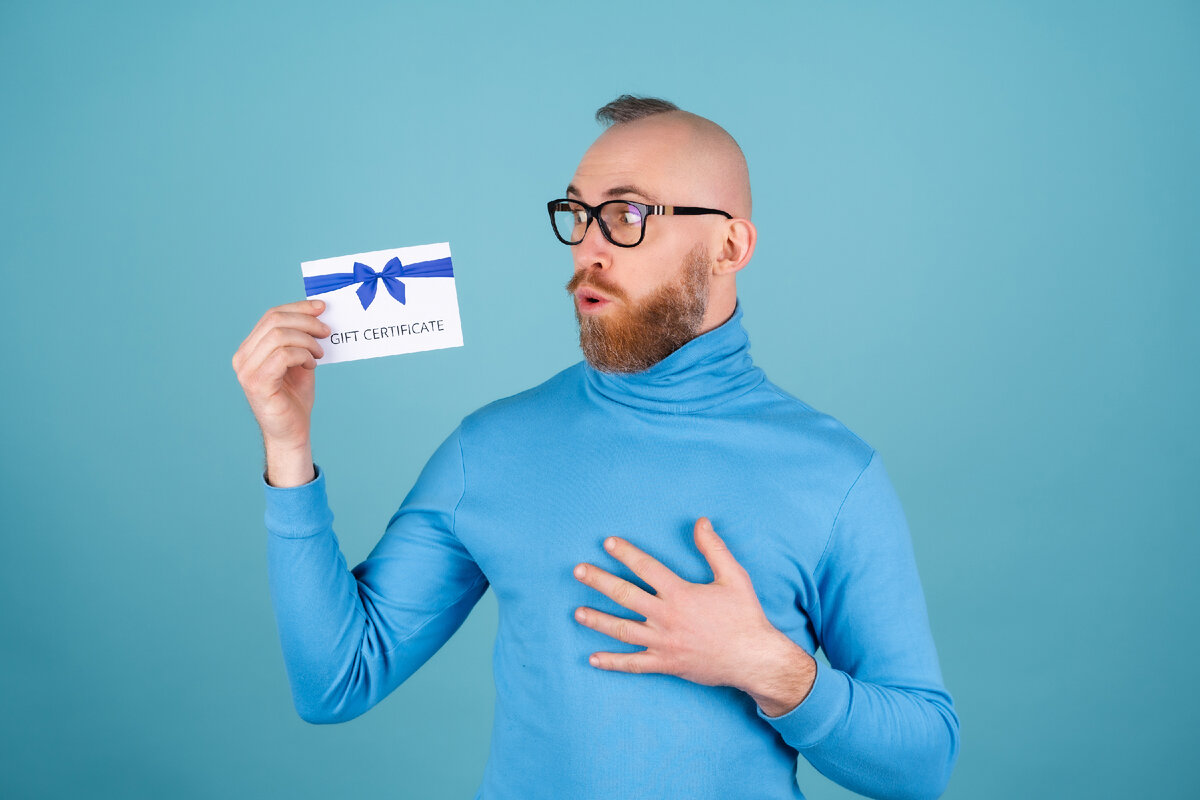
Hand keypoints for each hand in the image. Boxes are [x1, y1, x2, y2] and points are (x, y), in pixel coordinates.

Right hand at [232, 299, 329, 482]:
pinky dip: (302, 355)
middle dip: (306, 321)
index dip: (299, 307)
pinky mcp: (258, 384)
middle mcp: (243, 358)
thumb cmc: (295, 398)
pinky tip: (311, 365)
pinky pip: (282, 355)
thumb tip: (318, 311)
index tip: (322, 307)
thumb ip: (301, 338)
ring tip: (318, 354)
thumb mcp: (299, 361)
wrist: (292, 432)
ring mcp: (247, 371)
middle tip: (327, 332)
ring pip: (279, 335)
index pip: (272, 315)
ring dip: (307, 341)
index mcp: (250, 349)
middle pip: (275, 320)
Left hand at [573, 517, 815, 713]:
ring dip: (598, 620)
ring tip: (577, 612)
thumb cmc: (745, 616)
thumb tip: (701, 522)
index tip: (607, 543)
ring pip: (622, 630)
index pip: (646, 568)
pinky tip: (592, 659)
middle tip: (578, 571)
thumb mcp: (734, 577)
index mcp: (681, 594)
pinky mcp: (666, 663)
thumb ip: (714, 548)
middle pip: (625, 595)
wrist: (753, 659)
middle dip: (599, 581)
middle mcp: (667, 617)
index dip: (626, 553)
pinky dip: (612, 663)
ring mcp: (663, 642)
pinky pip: (634, 664)